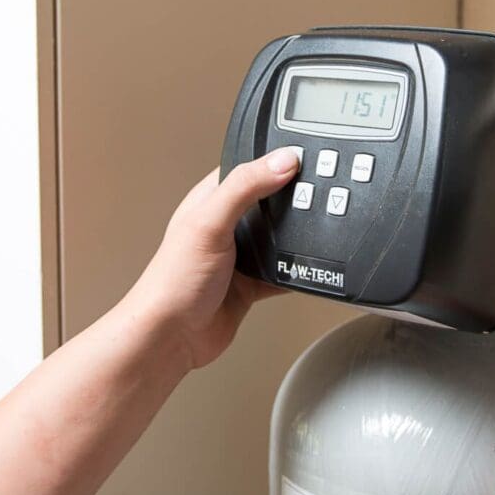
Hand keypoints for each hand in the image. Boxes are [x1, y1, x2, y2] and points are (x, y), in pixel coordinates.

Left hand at [121, 148, 302, 369]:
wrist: (173, 337)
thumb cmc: (173, 281)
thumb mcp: (210, 222)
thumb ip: (245, 187)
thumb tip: (282, 161)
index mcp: (211, 200)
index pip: (249, 167)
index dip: (275, 159)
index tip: (306, 156)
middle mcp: (226, 224)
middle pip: (271, 201)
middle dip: (294, 199)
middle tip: (321, 193)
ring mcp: (240, 254)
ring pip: (281, 236)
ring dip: (298, 235)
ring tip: (320, 226)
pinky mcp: (252, 282)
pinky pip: (284, 269)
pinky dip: (299, 269)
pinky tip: (310, 267)